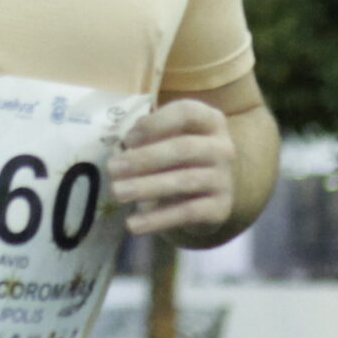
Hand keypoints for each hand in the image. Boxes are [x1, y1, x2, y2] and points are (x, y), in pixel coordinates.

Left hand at [109, 99, 238, 244]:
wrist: (209, 193)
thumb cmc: (180, 157)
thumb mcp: (169, 138)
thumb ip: (149, 134)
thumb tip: (128, 144)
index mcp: (210, 121)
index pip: (187, 113)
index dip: (156, 123)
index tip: (128, 138)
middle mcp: (223, 147)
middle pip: (183, 148)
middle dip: (144, 158)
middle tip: (112, 168)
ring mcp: (224, 178)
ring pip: (184, 181)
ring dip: (146, 187)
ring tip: (117, 192)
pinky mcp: (220, 208)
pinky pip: (186, 212)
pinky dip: (158, 219)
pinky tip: (133, 224)